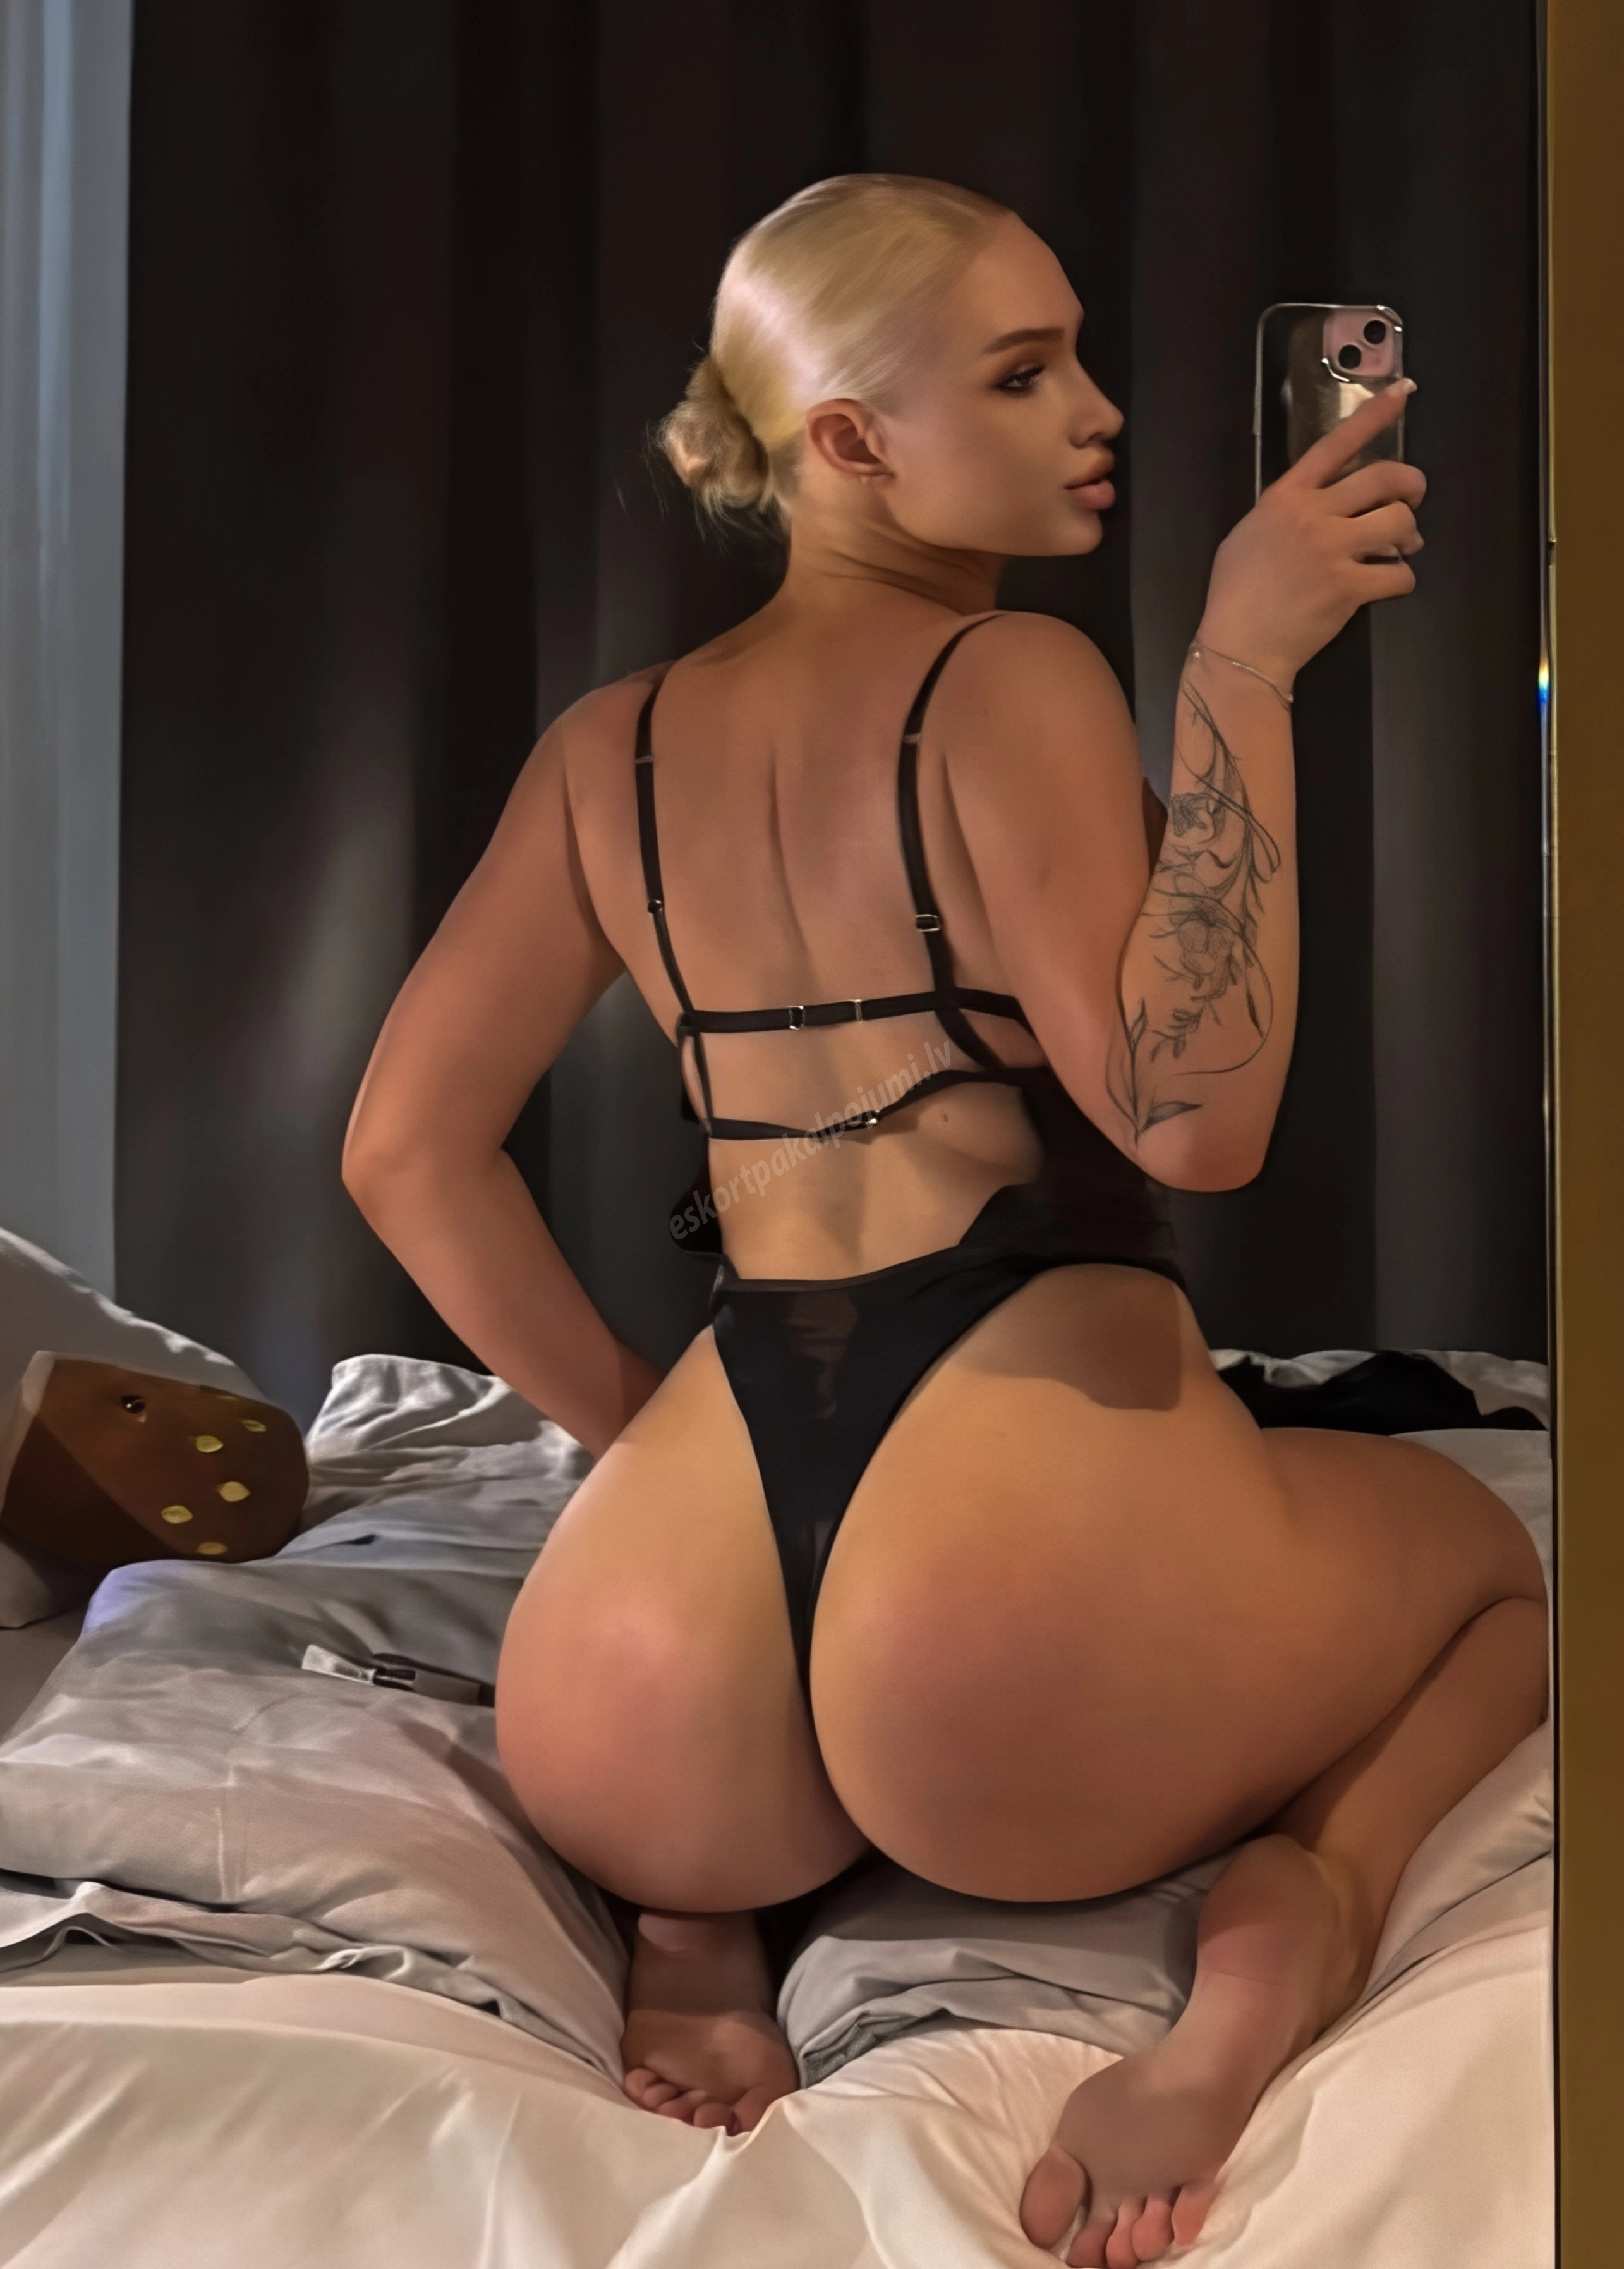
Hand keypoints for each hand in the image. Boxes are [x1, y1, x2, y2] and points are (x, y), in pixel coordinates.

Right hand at [1198, 381, 1424, 686]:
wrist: (1239, 648)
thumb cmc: (1235, 595)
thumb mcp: (1248, 534)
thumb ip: (1288, 510)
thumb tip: (1324, 501)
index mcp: (1287, 496)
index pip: (1337, 443)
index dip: (1374, 415)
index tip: (1403, 392)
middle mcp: (1313, 516)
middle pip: (1385, 477)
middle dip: (1411, 486)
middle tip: (1411, 500)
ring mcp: (1333, 551)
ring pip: (1400, 522)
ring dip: (1409, 535)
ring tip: (1400, 549)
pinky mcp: (1350, 588)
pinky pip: (1400, 574)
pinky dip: (1400, 580)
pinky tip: (1385, 585)